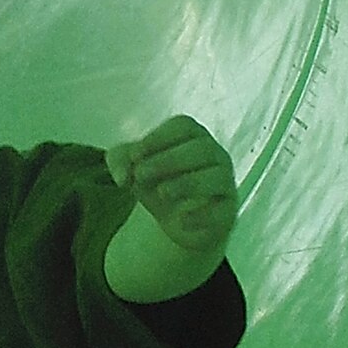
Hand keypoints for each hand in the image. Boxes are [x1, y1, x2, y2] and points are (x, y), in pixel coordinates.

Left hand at [104, 116, 238, 253]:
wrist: (179, 221)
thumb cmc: (160, 183)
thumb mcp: (134, 169)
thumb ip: (120, 162)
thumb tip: (121, 175)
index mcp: (193, 137)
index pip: (183, 126)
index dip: (158, 138)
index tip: (135, 154)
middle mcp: (214, 156)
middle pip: (200, 148)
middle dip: (168, 160)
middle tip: (141, 174)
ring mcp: (225, 183)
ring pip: (216, 176)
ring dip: (187, 183)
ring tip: (161, 193)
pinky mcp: (227, 212)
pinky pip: (222, 211)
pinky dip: (202, 216)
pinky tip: (182, 220)